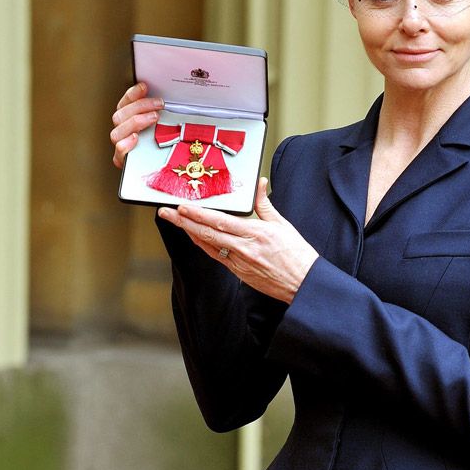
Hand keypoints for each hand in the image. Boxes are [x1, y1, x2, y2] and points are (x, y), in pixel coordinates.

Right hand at [110, 81, 165, 167]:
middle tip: (158, 104)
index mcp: (127, 121)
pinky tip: (136, 138)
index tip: (145, 86)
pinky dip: (126, 144)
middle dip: (140, 106)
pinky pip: (119, 151)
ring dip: (136, 122)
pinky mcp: (123, 161)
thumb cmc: (162, 145)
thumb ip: (161, 112)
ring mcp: (121, 146)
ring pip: (117, 132)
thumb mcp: (164, 125)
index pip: (124, 103)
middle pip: (120, 115)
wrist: (160, 169)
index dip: (132, 94)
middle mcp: (122, 132)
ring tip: (154, 118)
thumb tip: (169, 99)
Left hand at [158, 178, 318, 303]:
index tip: (183, 206)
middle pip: (207, 233)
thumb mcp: (283, 224)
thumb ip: (265, 203)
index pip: (220, 222)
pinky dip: (202, 245)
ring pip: (208, 245)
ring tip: (175, 221)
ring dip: (189, 232)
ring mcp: (239, 262)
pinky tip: (194, 236)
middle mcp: (244, 249)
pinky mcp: (239, 272)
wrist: (303, 285)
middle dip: (184, 222)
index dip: (198, 214)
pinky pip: (216, 256)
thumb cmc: (297, 255)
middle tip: (166, 212)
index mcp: (256, 234)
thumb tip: (260, 184)